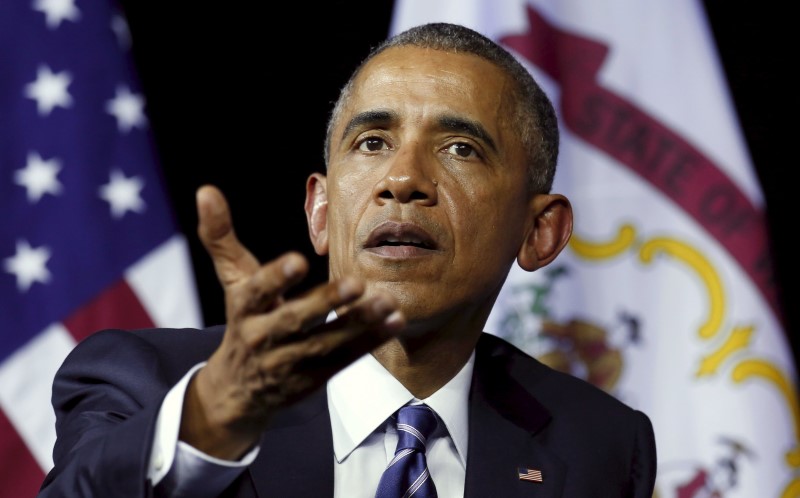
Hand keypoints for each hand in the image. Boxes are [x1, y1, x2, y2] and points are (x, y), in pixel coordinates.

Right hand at [179, 185, 403, 458]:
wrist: (237, 390)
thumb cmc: (243, 319)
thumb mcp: (232, 280)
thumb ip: (221, 237)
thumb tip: (205, 190)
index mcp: (243, 308)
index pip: (256, 291)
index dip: (276, 278)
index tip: (298, 260)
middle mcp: (262, 338)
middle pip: (294, 321)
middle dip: (325, 302)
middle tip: (356, 282)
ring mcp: (288, 363)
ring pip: (324, 343)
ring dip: (358, 323)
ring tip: (387, 302)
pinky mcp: (311, 379)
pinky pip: (343, 359)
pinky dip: (369, 341)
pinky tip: (394, 321)